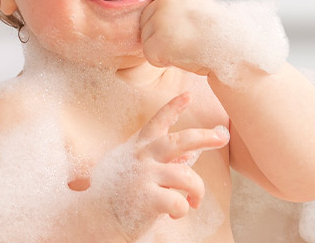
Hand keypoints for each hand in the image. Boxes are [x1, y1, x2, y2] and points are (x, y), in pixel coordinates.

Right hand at [95, 92, 228, 239]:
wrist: (91, 218)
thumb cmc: (114, 194)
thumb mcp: (129, 168)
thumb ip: (155, 160)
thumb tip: (188, 156)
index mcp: (138, 148)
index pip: (157, 122)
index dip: (173, 107)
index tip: (188, 95)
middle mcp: (142, 158)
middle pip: (179, 141)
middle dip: (204, 136)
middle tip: (222, 136)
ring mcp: (144, 177)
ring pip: (186, 176)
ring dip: (197, 190)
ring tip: (194, 201)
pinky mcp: (146, 198)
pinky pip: (178, 201)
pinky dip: (182, 209)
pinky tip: (175, 213)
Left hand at [139, 0, 220, 75]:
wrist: (230, 49)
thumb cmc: (218, 33)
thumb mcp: (198, 6)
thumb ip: (175, 2)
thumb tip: (148, 0)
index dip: (156, 4)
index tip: (166, 17)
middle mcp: (166, 1)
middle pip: (145, 16)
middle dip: (158, 31)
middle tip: (184, 37)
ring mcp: (161, 20)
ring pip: (146, 36)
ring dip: (161, 47)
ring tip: (186, 46)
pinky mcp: (158, 41)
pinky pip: (150, 54)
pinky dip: (163, 60)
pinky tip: (182, 56)